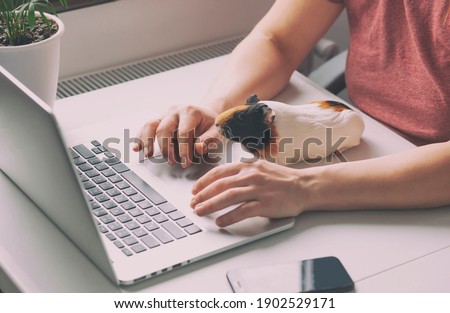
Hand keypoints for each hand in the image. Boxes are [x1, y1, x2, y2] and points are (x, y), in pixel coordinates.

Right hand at [133, 105, 221, 166]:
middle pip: (164, 128)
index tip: (186, 162)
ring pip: (150, 125)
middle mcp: (175, 111)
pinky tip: (136, 147)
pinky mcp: (159, 120)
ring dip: (147, 141)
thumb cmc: (211, 124)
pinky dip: (140, 137)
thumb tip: (198, 149)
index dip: (184, 149)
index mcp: (190, 112)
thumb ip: (210, 139)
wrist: (205, 113)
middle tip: (172, 162)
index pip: (183, 132)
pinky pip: (146, 127)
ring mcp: (165, 114)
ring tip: (148, 155)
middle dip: (166, 148)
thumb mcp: (217, 130)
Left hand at [190, 159, 307, 226]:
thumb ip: (243, 171)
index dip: (204, 182)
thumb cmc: (282, 179)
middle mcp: (251, 175)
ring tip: (200, 212)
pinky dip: (229, 217)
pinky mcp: (266, 204)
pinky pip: (243, 211)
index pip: (219, 172)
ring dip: (211, 205)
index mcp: (248, 166)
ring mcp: (258, 189)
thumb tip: (223, 180)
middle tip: (193, 203)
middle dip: (203, 195)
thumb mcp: (260, 167)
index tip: (195, 190)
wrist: (305, 186)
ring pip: (228, 197)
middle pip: (220, 185)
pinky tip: (220, 222)